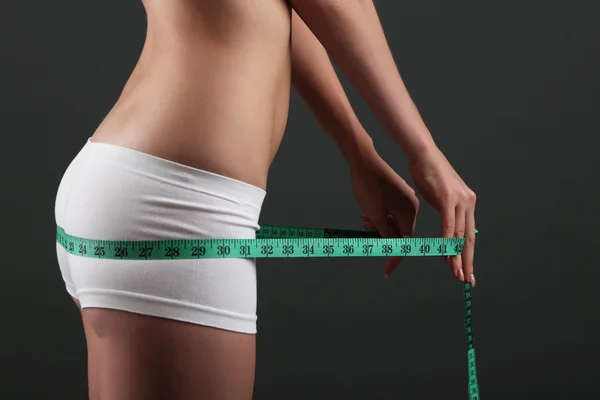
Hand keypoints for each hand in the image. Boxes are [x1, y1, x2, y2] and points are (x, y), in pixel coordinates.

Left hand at [349, 149, 418, 276]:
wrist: (363, 161)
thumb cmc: (368, 186)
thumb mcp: (375, 215)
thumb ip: (385, 234)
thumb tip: (392, 249)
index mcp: (409, 212)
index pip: (404, 242)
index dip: (395, 257)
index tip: (386, 270)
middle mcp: (411, 206)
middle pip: (400, 232)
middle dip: (384, 237)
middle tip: (368, 234)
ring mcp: (405, 198)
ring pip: (394, 221)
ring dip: (380, 226)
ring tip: (365, 221)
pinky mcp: (398, 193)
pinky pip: (392, 211)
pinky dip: (381, 216)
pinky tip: (367, 214)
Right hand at [408, 146, 476, 285]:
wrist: (422, 154)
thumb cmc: (427, 172)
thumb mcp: (439, 195)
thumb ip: (446, 210)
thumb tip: (447, 225)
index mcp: (467, 202)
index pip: (468, 234)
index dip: (467, 255)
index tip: (466, 271)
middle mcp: (468, 201)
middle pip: (468, 238)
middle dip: (467, 262)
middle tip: (466, 280)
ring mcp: (459, 199)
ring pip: (459, 235)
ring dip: (457, 257)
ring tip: (456, 273)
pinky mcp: (448, 198)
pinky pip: (449, 225)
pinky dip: (447, 242)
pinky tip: (446, 255)